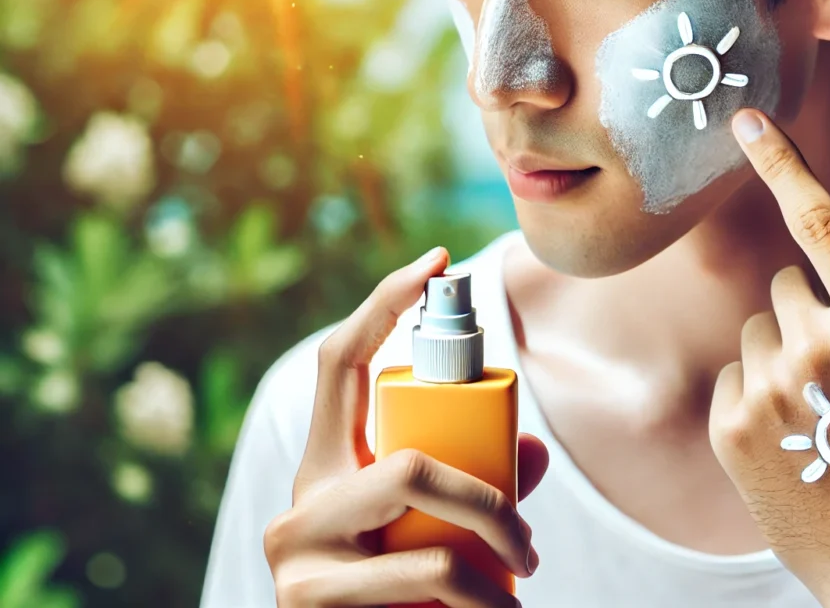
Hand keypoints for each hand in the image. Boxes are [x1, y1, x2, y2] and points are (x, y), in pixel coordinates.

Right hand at [263, 248, 549, 606]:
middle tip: (532, 547)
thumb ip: (476, 488)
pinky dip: (478, 604)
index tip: (435, 260)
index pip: (335, 364)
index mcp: (323, 469)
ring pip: (421, 530)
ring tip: (520, 594)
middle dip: (489, 500)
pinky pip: (420, 582)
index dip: (381, 304)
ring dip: (494, 563)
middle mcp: (295, 505)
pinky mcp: (307, 606)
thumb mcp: (436, 536)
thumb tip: (527, 449)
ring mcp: (293, 558)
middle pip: (405, 460)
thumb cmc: (404, 601)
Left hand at [709, 110, 829, 607]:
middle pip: (792, 285)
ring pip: (760, 331)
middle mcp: (815, 351)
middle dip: (822, 311)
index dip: (781, 159)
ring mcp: (767, 394)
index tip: (745, 116)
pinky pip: (733, 377)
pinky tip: (804, 439)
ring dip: (790, 356)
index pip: (821, 221)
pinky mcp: (731, 434)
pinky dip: (760, 395)